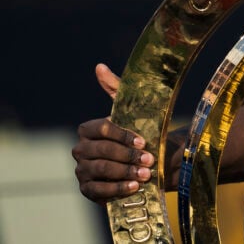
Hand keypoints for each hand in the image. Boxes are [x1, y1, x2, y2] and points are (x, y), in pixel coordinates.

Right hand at [71, 64, 153, 202]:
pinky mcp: (87, 189)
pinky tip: (135, 186)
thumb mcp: (132, 110)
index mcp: (89, 129)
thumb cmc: (140, 134)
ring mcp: (82, 170)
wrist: (149, 163)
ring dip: (125, 172)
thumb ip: (116, 88)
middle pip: (101, 152)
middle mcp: (80, 149)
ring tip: (146, 174)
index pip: (102, 130)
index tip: (144, 142)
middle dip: (127, 156)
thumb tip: (99, 66)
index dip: (123, 136)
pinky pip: (98, 190)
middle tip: (150, 161)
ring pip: (100, 170)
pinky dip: (117, 189)